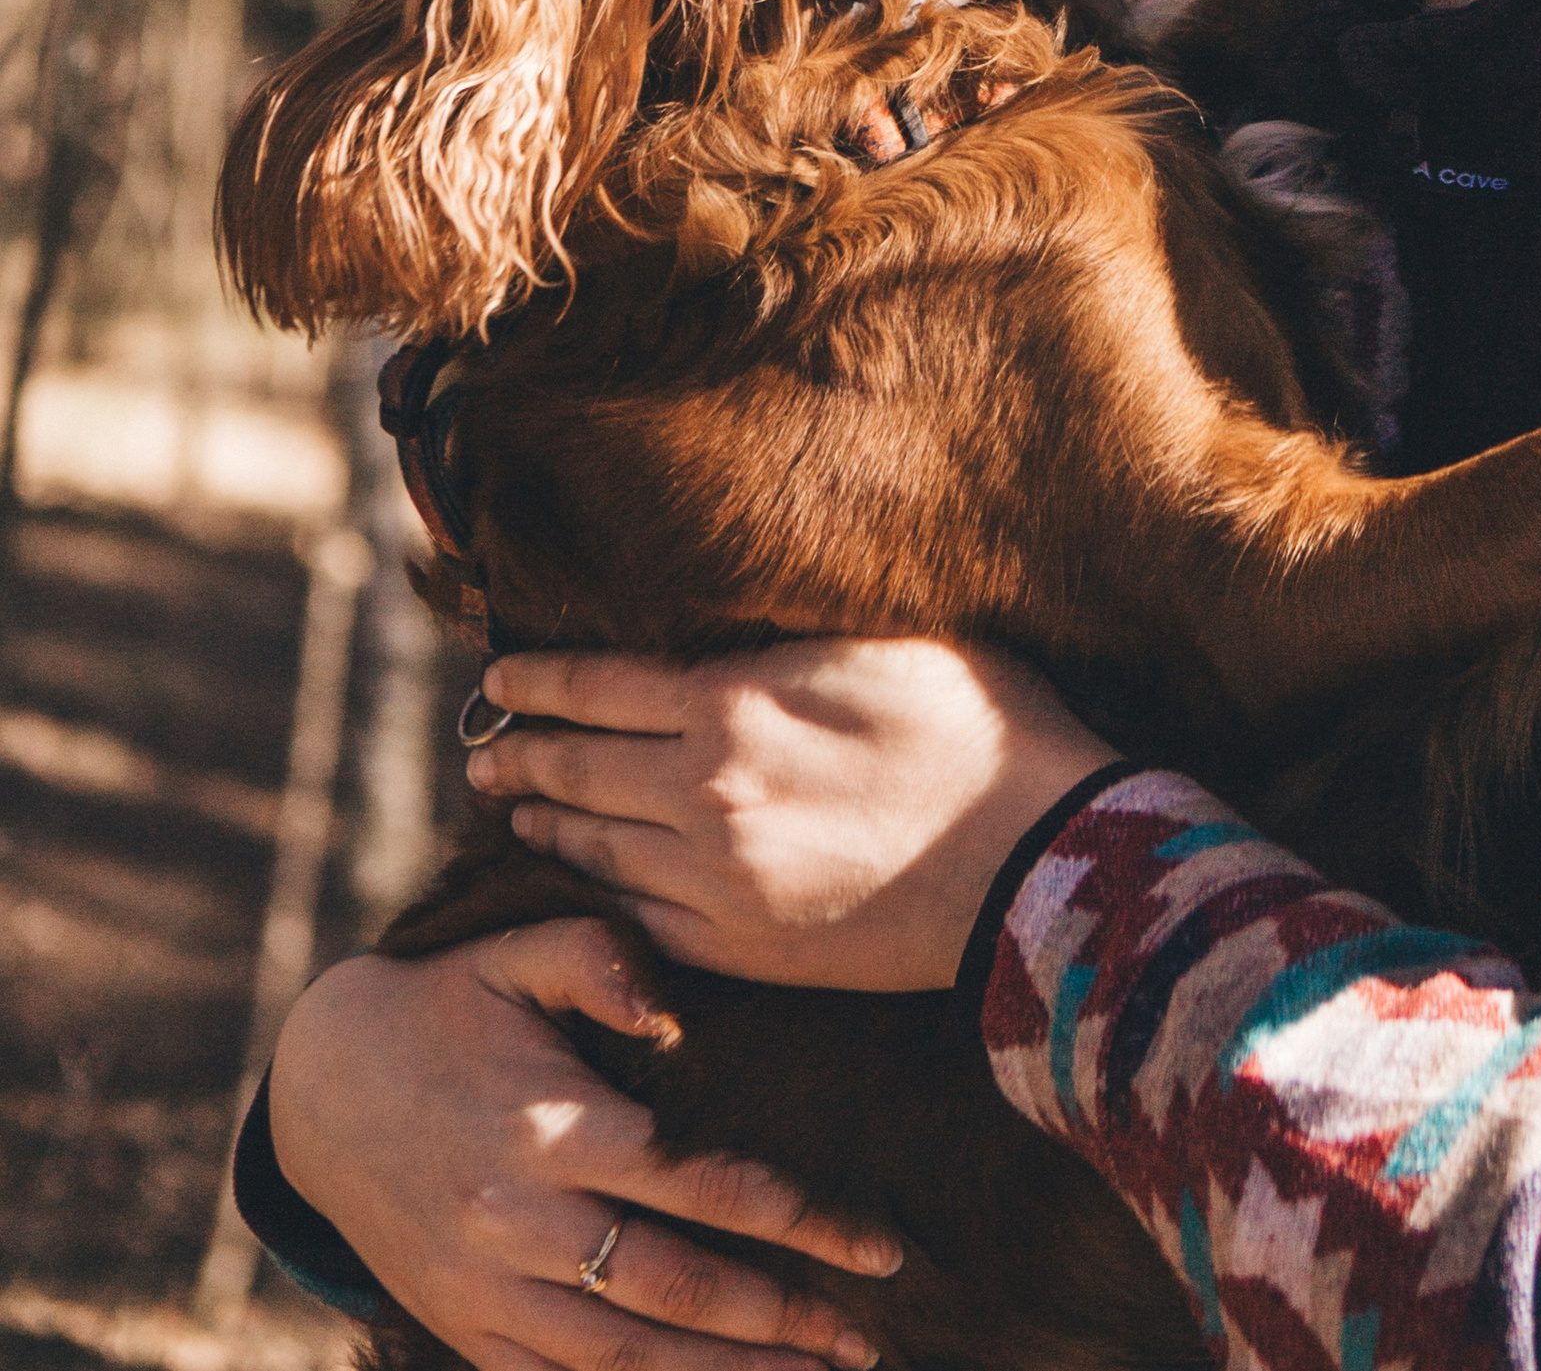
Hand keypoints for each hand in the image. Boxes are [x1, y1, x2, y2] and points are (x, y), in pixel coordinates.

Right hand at [267, 921, 899, 1370]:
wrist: (321, 1088)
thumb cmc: (446, 1002)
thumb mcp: (513, 947)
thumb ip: (601, 958)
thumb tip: (674, 1010)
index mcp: (553, 1124)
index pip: (703, 1185)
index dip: (801, 1222)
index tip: (878, 1247)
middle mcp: (524, 1221)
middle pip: (680, 1289)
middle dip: (785, 1321)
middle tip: (868, 1340)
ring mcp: (490, 1289)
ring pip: (628, 1358)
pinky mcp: (465, 1326)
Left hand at [467, 637, 1114, 990]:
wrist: (1032, 860)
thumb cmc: (977, 726)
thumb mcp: (880, 637)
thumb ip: (787, 634)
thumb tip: (731, 615)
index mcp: (731, 703)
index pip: (595, 686)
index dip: (536, 680)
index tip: (498, 675)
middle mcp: (703, 793)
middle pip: (577, 769)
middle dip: (520, 753)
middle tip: (486, 748)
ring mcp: (714, 881)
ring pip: (594, 848)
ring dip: (544, 822)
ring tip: (514, 809)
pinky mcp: (739, 948)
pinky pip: (636, 916)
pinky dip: (593, 891)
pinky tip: (581, 877)